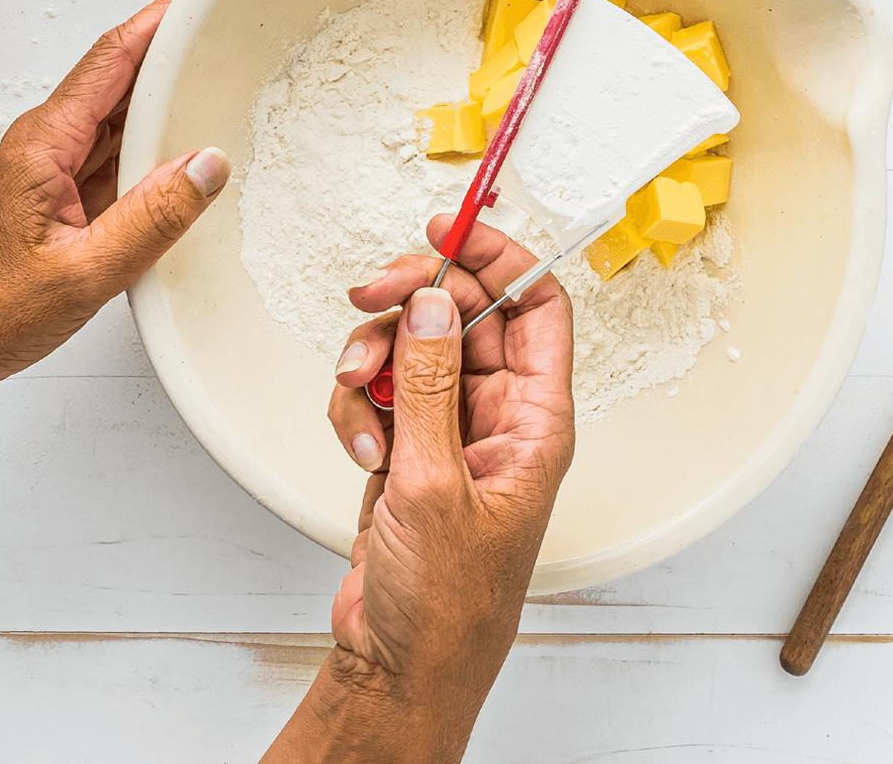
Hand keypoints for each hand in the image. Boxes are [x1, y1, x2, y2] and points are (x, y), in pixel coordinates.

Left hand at [0, 0, 229, 401]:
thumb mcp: (85, 274)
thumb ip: (153, 219)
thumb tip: (210, 164)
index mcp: (43, 144)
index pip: (111, 60)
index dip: (159, 22)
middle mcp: (44, 143)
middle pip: (117, 76)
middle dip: (171, 50)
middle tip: (228, 33)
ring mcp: (50, 168)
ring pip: (118, 115)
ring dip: (165, 96)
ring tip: (220, 78)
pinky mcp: (57, 196)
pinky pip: (113, 152)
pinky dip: (152, 142)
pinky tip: (186, 147)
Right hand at [313, 218, 575, 758]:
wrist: (399, 662)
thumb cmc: (447, 602)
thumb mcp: (435, 484)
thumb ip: (429, 384)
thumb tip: (434, 301)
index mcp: (536, 420)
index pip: (536, 307)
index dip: (499, 259)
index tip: (448, 230)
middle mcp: (499, 417)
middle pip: (461, 315)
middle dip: (412, 303)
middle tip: (371, 297)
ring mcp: (450, 432)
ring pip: (411, 348)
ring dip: (374, 363)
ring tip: (362, 407)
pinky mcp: (407, 449)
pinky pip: (378, 391)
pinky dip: (356, 407)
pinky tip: (359, 446)